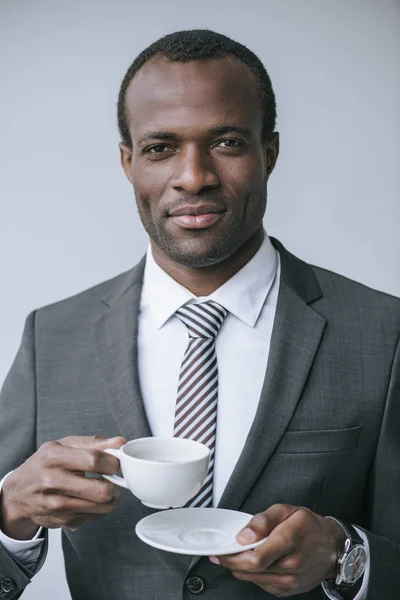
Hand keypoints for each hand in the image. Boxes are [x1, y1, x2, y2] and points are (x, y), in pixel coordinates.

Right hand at [0, 435, 125, 539]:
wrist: (18, 493)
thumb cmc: (44, 464)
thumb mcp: (64, 446)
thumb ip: (94, 443)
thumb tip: (120, 442)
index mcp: (54, 457)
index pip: (95, 460)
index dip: (113, 462)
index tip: (117, 462)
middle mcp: (52, 481)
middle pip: (101, 490)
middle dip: (116, 484)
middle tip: (115, 479)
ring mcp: (56, 504)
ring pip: (101, 507)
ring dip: (112, 498)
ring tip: (107, 488)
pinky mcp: (61, 521)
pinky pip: (94, 517)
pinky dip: (99, 508)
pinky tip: (92, 499)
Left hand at [209, 504, 345, 596]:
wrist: (333, 547)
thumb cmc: (309, 526)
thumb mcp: (286, 511)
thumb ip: (262, 521)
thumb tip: (243, 536)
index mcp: (289, 541)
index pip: (256, 558)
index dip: (233, 557)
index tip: (219, 551)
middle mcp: (291, 565)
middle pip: (252, 570)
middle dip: (231, 563)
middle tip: (219, 554)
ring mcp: (291, 581)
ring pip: (255, 579)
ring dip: (240, 569)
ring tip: (235, 556)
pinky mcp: (289, 590)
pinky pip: (263, 585)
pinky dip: (254, 575)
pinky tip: (254, 563)